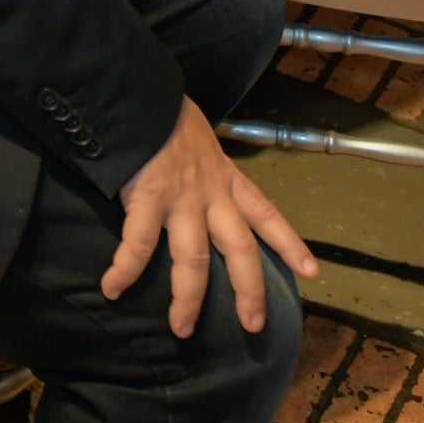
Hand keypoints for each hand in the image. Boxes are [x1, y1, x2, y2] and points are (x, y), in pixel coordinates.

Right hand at [101, 98, 319, 337]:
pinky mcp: (148, 200)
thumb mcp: (198, 137)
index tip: (312, 272)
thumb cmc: (163, 112)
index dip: (289, 244)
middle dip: (249, 291)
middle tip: (252, 326)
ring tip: (181, 328)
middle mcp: (211, 195)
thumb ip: (200, 162)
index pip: (266, 214)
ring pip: (194, 260)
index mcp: (226, 178)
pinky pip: (137, 246)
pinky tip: (112, 290)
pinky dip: (124, 270)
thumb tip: (191, 172)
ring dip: (188, 299)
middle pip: (240, 250)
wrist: (139, 94)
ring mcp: (181, 200)